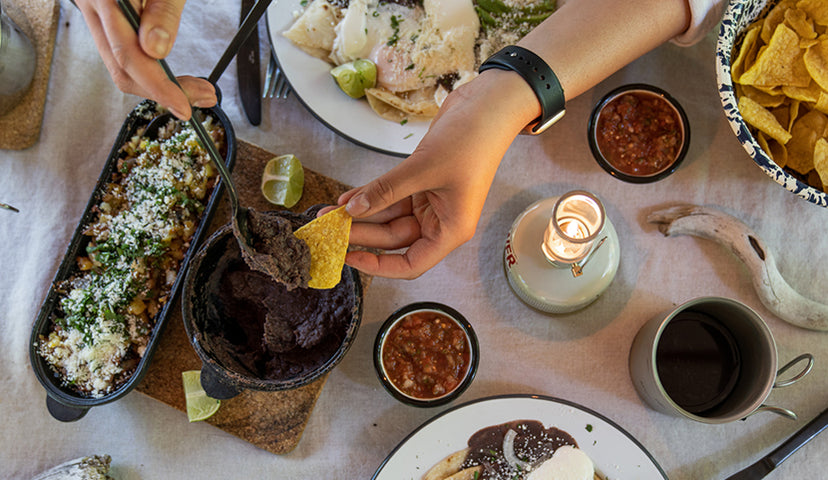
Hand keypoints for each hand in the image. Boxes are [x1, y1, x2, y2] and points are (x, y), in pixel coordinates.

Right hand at [74, 0, 215, 118]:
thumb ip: (162, 10)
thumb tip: (156, 49)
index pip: (128, 57)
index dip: (158, 87)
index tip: (185, 106)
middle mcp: (92, 5)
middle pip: (121, 68)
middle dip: (164, 90)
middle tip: (203, 97)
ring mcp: (95, 10)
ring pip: (122, 63)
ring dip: (160, 83)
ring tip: (197, 88)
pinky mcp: (105, 13)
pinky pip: (123, 49)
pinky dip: (151, 66)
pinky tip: (175, 74)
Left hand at [323, 70, 537, 278]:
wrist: (487, 106)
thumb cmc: (471, 141)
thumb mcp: (423, 168)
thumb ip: (386, 191)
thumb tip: (352, 209)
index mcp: (451, 230)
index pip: (411, 264)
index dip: (379, 266)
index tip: (350, 257)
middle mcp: (440, 220)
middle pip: (394, 240)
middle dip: (362, 234)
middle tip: (329, 228)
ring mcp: (430, 201)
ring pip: (389, 218)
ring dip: (361, 214)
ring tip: (329, 211)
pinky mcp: (421, 182)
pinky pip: (390, 197)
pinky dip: (369, 196)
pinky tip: (346, 197)